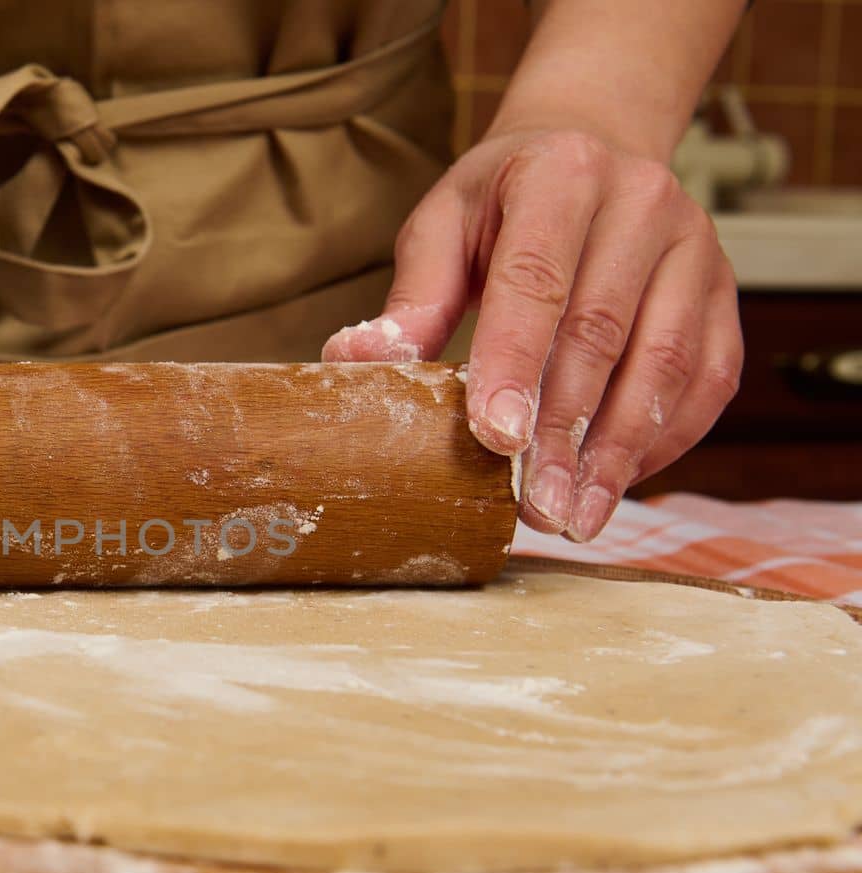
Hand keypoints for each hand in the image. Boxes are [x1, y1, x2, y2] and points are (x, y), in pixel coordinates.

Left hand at [322, 128, 742, 541]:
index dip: (514, 365)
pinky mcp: (723, 291)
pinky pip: (708, 377)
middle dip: (564, 432)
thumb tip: (353, 361)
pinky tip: (618, 483)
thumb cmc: (503, 202)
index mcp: (560, 175)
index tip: (496, 439)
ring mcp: (694, 247)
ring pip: (666, 364)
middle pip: (601, 334)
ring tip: (576, 516)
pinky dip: (665, 440)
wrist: (590, 152)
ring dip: (618, 452)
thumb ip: (412, 297)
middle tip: (534, 507)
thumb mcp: (444, 225)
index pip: (535, 282)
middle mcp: (641, 202)